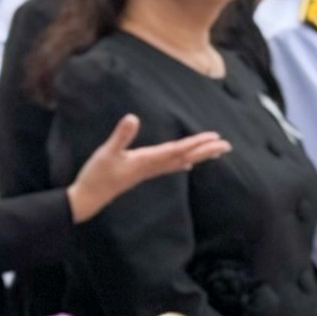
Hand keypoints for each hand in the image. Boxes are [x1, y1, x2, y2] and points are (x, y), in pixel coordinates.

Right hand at [67, 113, 229, 222]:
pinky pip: (169, 167)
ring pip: (180, 162)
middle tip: (227, 145)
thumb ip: (121, 136)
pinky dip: (181, 163)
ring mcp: (148, 171)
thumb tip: (132, 118)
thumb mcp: (107, 152)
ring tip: (216, 152)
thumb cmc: (97, 175)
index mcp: (147, 160)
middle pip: (184, 157)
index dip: (196, 143)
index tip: (215, 138)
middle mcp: (152, 167)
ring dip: (198, 156)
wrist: (89, 198)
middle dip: (205, 151)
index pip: (177, 150)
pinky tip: (187, 164)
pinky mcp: (142, 173)